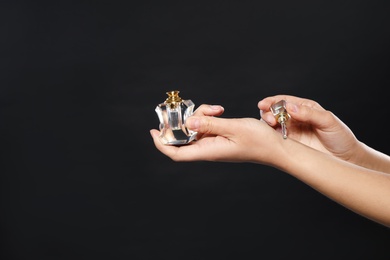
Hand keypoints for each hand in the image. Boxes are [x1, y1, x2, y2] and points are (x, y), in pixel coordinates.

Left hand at [150, 104, 283, 164]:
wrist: (275, 148)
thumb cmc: (259, 141)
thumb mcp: (234, 128)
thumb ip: (210, 124)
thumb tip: (188, 123)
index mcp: (209, 151)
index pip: (177, 153)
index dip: (162, 144)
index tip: (154, 131)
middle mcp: (208, 150)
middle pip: (184, 138)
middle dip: (184, 122)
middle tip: (191, 109)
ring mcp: (214, 144)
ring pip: (196, 129)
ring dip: (201, 116)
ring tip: (216, 109)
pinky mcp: (221, 139)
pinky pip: (207, 127)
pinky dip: (209, 117)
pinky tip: (219, 111)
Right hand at [258, 95, 358, 162]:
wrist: (346, 158)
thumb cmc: (340, 137)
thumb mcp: (327, 121)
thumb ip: (308, 113)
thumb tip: (289, 107)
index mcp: (304, 108)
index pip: (284, 101)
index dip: (272, 101)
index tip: (264, 104)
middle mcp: (295, 118)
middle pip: (274, 112)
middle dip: (267, 112)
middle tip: (270, 119)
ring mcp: (290, 132)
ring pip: (271, 125)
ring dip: (267, 124)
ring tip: (271, 126)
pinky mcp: (288, 145)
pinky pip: (275, 138)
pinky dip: (269, 136)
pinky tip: (270, 137)